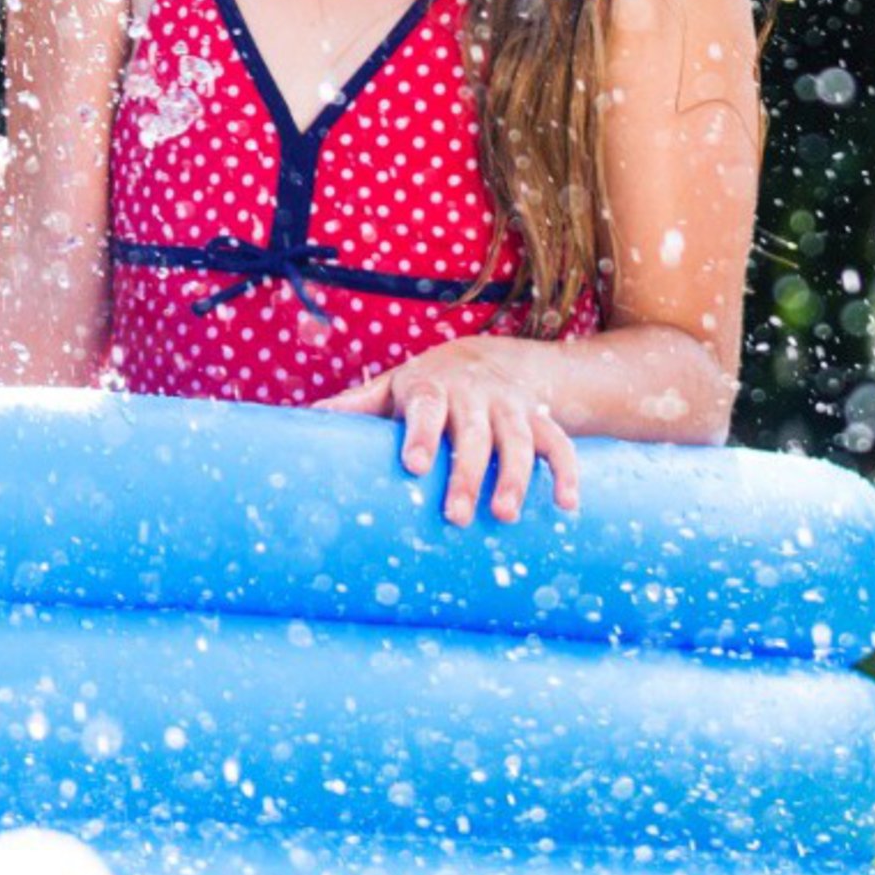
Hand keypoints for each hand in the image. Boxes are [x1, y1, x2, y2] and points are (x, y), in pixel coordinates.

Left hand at [322, 340, 583, 525]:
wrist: (488, 358)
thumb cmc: (426, 386)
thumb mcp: (392, 388)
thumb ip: (357, 405)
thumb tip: (307, 418)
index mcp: (430, 386)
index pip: (426, 407)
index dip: (421, 434)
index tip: (414, 465)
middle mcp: (474, 394)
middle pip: (473, 433)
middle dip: (467, 473)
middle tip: (456, 515)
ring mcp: (511, 406)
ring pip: (519, 440)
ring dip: (515, 478)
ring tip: (504, 516)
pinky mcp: (540, 419)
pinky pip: (559, 444)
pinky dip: (567, 472)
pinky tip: (566, 506)